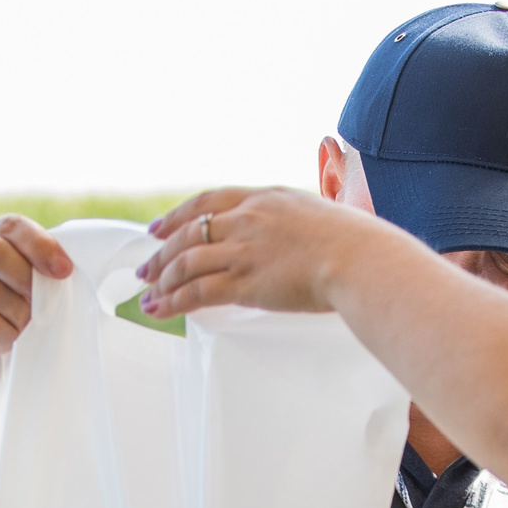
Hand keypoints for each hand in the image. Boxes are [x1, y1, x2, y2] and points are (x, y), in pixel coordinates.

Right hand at [0, 216, 74, 389]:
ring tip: (19, 329)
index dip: (40, 245)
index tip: (64, 271)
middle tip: (42, 307)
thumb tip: (61, 269)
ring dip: (18, 316)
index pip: (10, 226)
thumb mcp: (18, 287)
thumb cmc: (1, 319)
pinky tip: (2, 344)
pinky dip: (4, 338)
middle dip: (26, 281)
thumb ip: (32, 269)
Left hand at [137, 186, 391, 315]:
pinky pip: (196, 291)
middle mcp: (248, 218)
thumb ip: (297, 224)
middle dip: (161, 253)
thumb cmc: (356, 244)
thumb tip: (297, 241)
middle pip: (188, 232)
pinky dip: (172, 301)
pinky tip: (160, 310)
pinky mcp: (244, 281)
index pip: (209, 201)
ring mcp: (244, 249)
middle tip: (145, 269)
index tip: (159, 228)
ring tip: (147, 295)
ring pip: (186, 262)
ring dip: (161, 279)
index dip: (178, 215)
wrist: (362, 260)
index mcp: (265, 198)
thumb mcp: (320, 216)